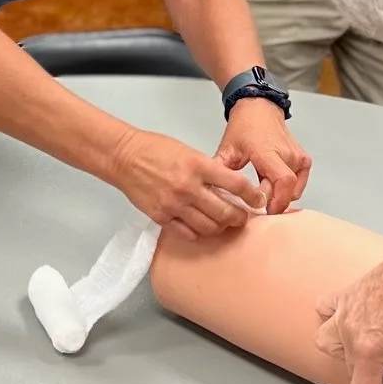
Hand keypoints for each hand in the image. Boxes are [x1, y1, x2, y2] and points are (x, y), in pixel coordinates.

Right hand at [108, 127, 263, 238]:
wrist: (124, 157)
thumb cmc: (156, 150)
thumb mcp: (189, 152)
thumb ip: (209, 170)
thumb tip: (229, 189)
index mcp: (198, 166)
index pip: (236, 185)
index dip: (252, 196)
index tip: (257, 201)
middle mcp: (188, 187)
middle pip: (225, 211)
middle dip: (239, 217)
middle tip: (242, 217)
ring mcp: (174, 204)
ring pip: (209, 226)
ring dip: (220, 227)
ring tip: (222, 223)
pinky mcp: (161, 217)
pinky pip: (187, 233)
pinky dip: (198, 232)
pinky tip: (201, 227)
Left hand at [217, 98, 310, 212]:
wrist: (259, 109)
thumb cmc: (244, 127)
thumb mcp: (227, 149)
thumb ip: (220, 171)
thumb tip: (212, 193)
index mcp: (267, 152)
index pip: (282, 182)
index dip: (274, 202)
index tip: (260, 210)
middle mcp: (287, 154)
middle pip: (287, 191)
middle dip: (272, 204)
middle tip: (257, 207)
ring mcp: (297, 157)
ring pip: (293, 190)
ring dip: (279, 197)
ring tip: (263, 194)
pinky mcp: (304, 160)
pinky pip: (299, 185)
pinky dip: (289, 192)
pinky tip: (275, 188)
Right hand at [315, 252, 382, 383]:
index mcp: (369, 351)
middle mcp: (348, 333)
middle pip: (348, 368)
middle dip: (368, 370)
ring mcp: (342, 312)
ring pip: (327, 342)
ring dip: (344, 348)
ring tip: (366, 342)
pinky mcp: (343, 295)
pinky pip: (325, 310)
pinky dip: (332, 317)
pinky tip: (351, 319)